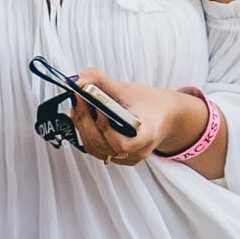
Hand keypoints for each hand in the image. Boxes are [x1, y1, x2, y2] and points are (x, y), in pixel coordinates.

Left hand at [67, 71, 204, 166]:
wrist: (162, 115)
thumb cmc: (149, 104)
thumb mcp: (129, 89)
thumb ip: (103, 82)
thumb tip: (79, 79)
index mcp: (148, 136)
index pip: (123, 143)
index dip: (106, 128)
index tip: (98, 108)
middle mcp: (138, 152)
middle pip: (104, 145)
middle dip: (87, 121)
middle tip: (78, 99)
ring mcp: (126, 158)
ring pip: (96, 148)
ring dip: (82, 126)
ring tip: (78, 105)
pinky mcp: (116, 158)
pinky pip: (96, 149)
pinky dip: (86, 132)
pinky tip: (81, 116)